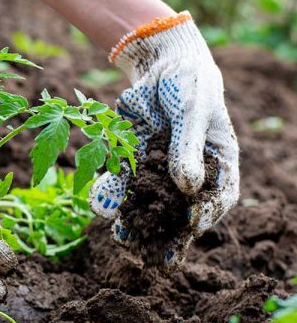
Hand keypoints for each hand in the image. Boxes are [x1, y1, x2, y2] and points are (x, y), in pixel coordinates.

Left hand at [89, 12, 238, 268]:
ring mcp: (161, 168)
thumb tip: (188, 188)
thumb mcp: (192, 112)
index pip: (218, 196)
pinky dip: (116, 195)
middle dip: (169, 232)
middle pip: (182, 208)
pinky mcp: (136, 159)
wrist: (159, 65)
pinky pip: (126, 182)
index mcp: (218, 161)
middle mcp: (190, 171)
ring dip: (138, 220)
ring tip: (124, 237)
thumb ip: (188, 148)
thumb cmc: (188, 84)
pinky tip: (104, 207)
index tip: (191, 223)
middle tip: (158, 257)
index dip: (206, 213)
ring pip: (151, 200)